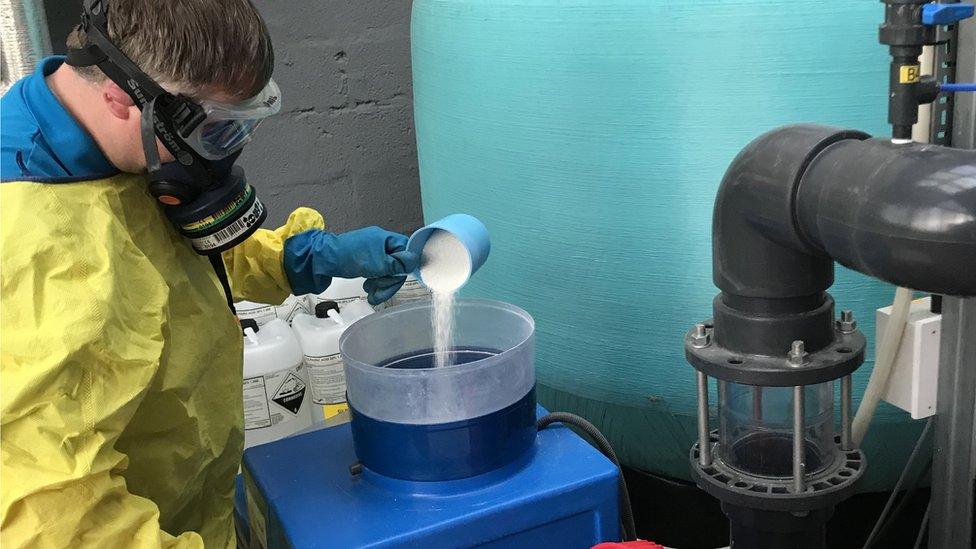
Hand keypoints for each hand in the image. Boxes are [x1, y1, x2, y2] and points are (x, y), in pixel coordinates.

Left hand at [284, 227, 419, 304]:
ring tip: (372, 294)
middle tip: (381, 292)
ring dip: (382, 285)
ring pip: (386, 271)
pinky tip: (368, 290)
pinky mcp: (363, 261)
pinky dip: (375, 283)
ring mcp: (371, 253)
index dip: (406, 266)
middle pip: (397, 264)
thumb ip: (397, 264)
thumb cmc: (348, 258)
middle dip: (390, 281)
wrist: (320, 260)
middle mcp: (380, 243)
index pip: (405, 251)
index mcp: (385, 238)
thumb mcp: (377, 263)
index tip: (401, 278)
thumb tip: (415, 260)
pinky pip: (377, 273)